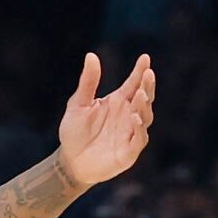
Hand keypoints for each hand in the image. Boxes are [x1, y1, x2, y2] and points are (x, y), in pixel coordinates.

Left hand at [53, 51, 155, 187]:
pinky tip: (134, 117)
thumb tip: (91, 55)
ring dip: (144, 106)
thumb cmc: (74, 132)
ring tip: (139, 94)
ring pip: (145, 117)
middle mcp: (128, 115)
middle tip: (148, 74)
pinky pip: (139, 139)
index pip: (133, 83)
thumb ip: (87, 82)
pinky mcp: (129, 152)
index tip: (145, 58)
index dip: (140, 71)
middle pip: (144, 98)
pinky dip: (139, 128)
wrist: (69, 161)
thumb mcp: (78, 104)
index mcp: (118, 102)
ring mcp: (131, 133)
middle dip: (148, 86)